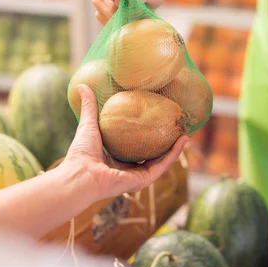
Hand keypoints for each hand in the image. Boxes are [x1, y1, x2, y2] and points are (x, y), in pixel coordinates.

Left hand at [62, 84, 187, 200]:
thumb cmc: (81, 152)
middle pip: (152, 156)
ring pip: (161, 161)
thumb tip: (81, 85)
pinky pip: (162, 166)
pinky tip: (182, 141)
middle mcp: (128, 170)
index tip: (157, 121)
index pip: (136, 148)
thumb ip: (89, 106)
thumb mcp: (89, 124)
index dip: (148, 135)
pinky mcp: (143, 181)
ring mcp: (136, 176)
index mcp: (115, 160)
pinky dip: (173, 154)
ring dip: (175, 149)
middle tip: (175, 128)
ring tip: (185, 134)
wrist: (81, 174)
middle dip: (165, 144)